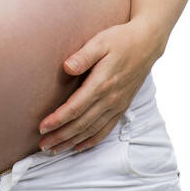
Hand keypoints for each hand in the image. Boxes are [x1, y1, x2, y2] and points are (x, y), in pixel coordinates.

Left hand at [37, 19, 162, 153]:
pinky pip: (106, 129)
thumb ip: (83, 56)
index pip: (76, 108)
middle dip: (61, 136)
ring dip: (73, 142)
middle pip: (82, 124)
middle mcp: (110, 99)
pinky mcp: (122, 107)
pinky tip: (79, 147)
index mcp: (102, 83)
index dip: (58, 120)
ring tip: (55, 150)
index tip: (42, 128)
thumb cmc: (120, 40)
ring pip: (92, 130)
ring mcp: (117, 105)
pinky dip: (92, 141)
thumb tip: (66, 67)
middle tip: (43, 146)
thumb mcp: (100, 42)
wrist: (147, 44)